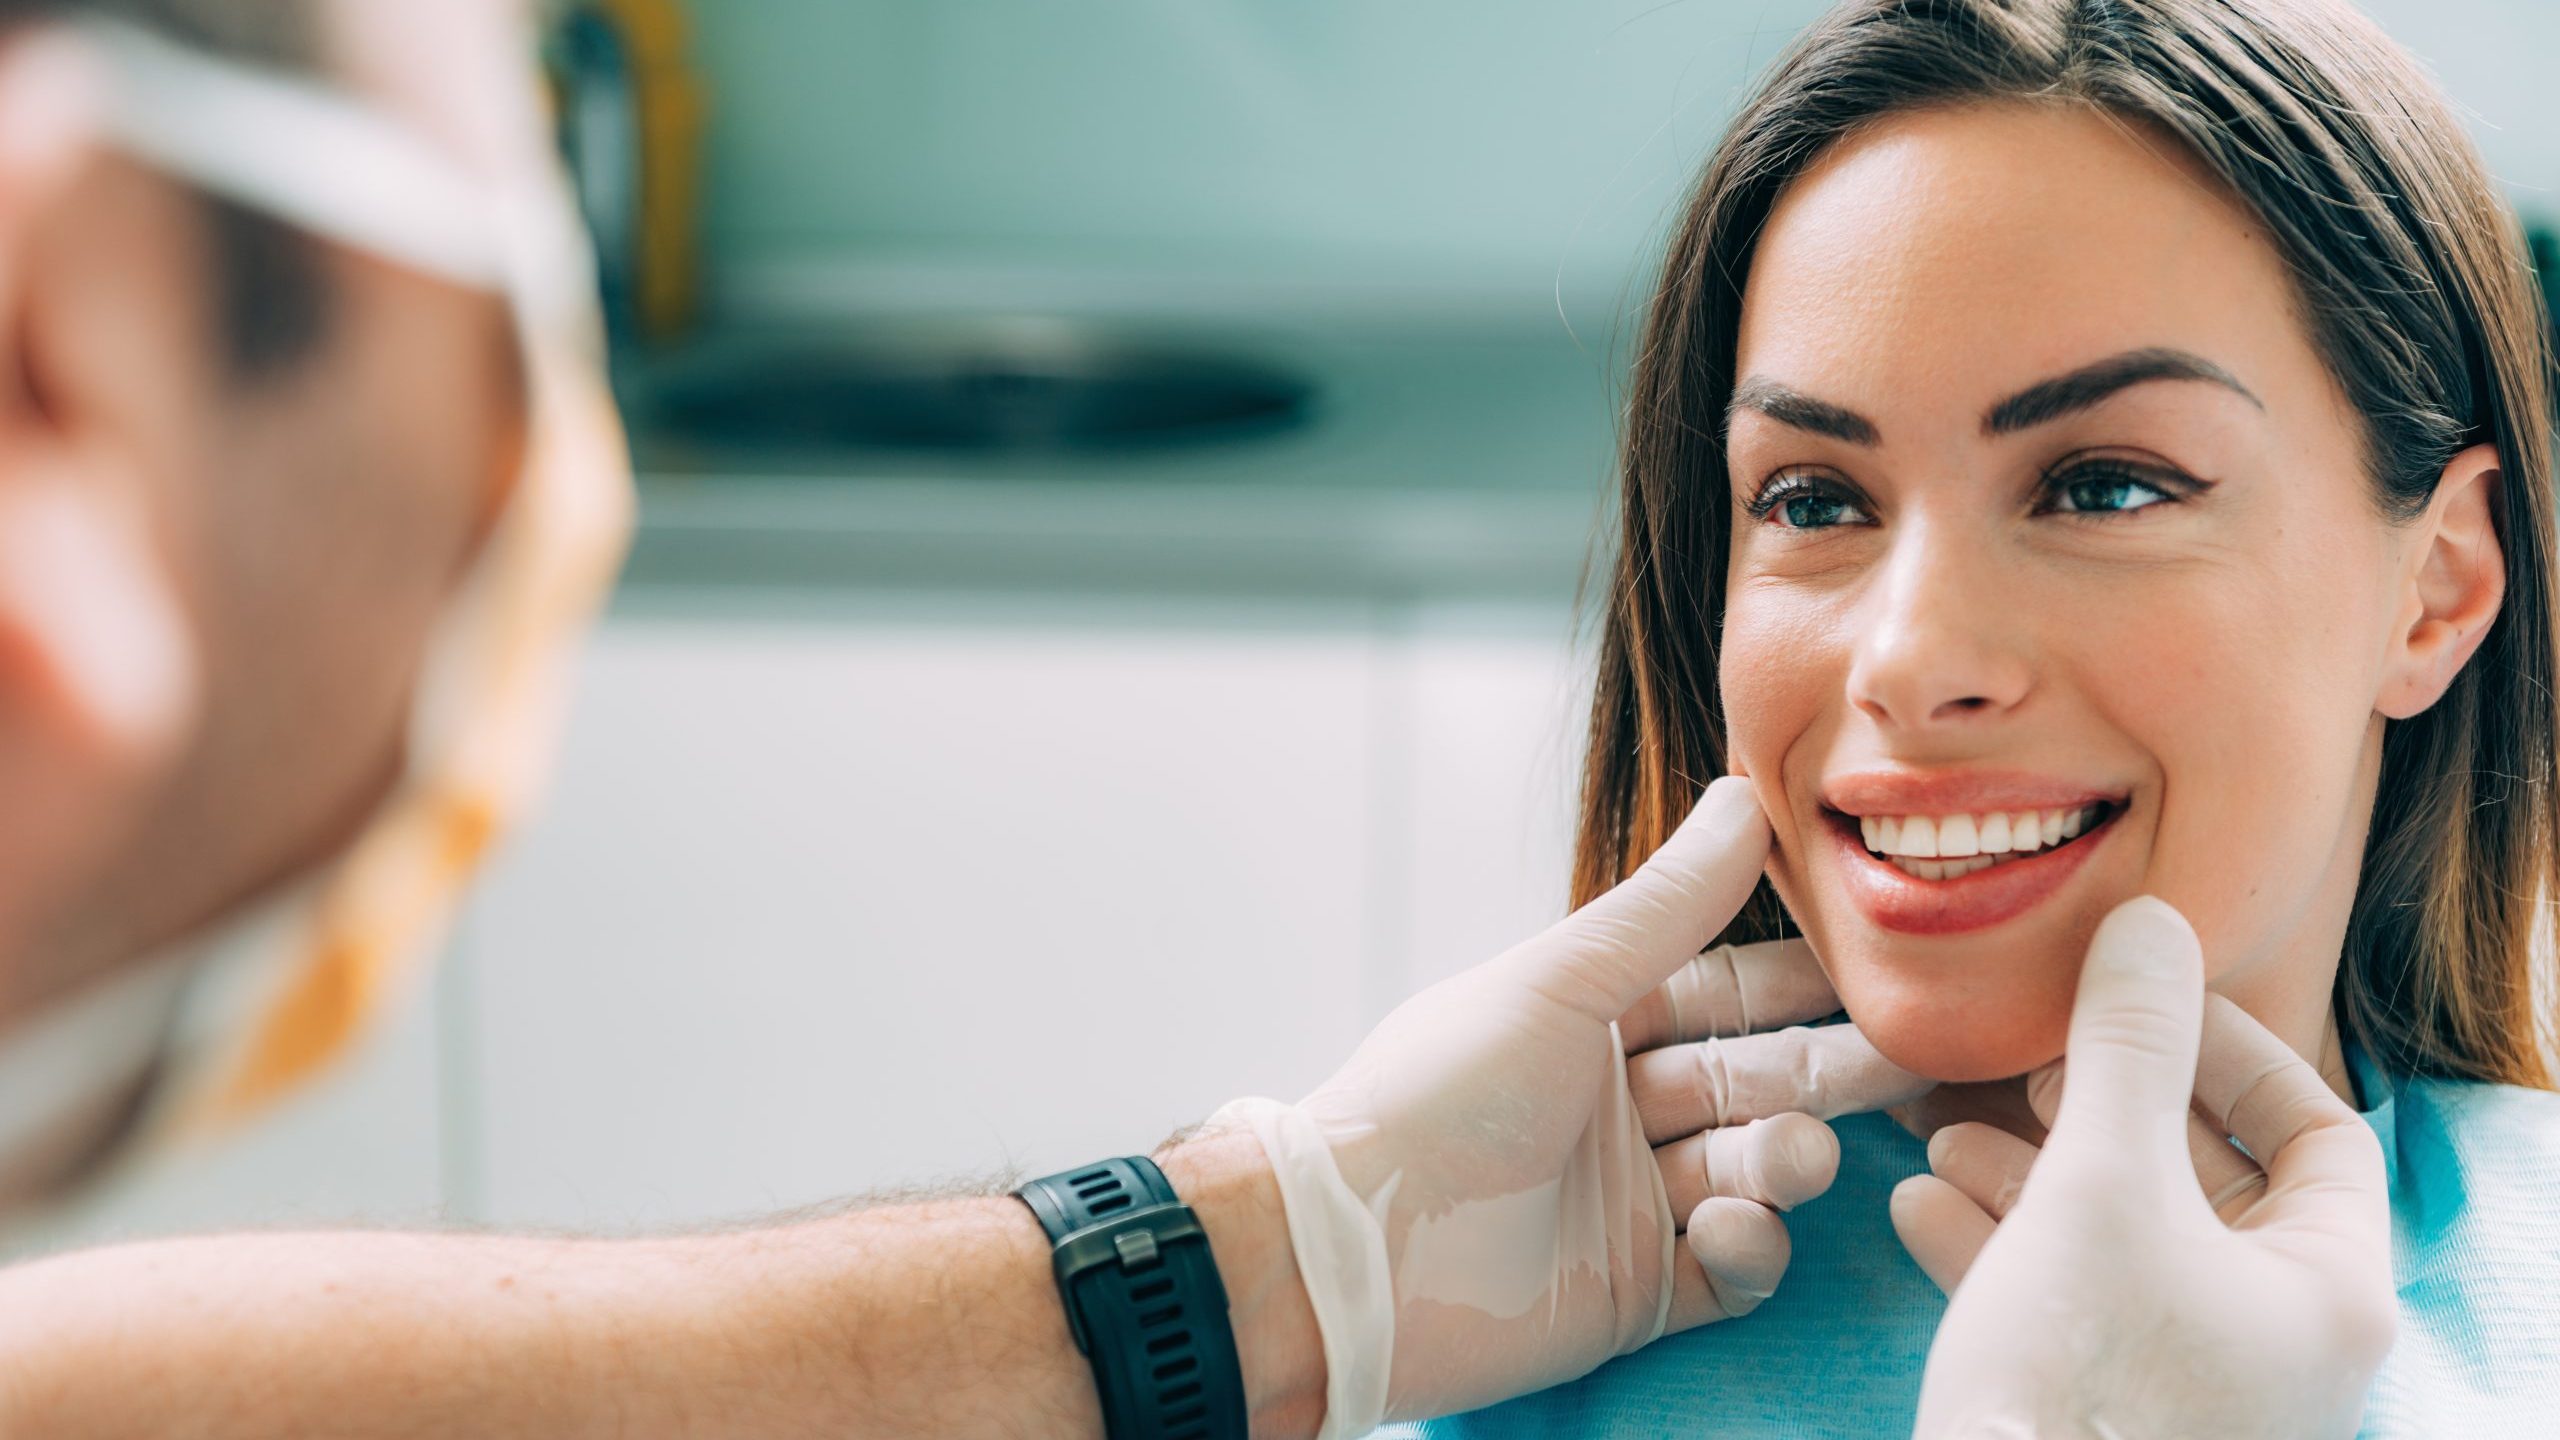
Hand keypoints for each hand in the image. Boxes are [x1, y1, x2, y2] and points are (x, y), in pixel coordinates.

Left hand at [1213, 777, 1928, 1435]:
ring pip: (1750, 1172)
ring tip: (1793, 1158)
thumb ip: (1666, 906)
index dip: (1798, 982)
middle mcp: (1612, 1109)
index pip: (1720, 993)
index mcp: (1587, 1024)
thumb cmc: (1435, 1096)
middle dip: (1827, 1073)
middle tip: (1911, 1061)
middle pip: (1751, 1082)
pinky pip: (1728, 1268)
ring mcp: (1627, 1204)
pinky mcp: (1634, 1293)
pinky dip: (1749, 1248)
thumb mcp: (1557, 983)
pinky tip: (1733, 1230)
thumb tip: (1748, 796)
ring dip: (1786, 1162)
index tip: (1881, 965)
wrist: (1355, 1252)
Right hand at [1893, 896, 2396, 1438]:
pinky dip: (2001, 1246)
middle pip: (2203, 1179)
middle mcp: (2276, 1340)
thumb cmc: (2082, 1382)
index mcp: (2325, 1289)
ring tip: (1941, 1127)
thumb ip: (2125, 1046)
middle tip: (2020, 1063)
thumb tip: (2148, 922)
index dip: (2225, 1047)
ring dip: (2029, 1171)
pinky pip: (2068, 1305)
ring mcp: (2190, 1384)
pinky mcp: (2106, 1413)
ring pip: (2120, 1240)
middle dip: (2096, 1106)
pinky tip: (1920, 1204)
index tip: (2129, 1003)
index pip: (2316, 1129)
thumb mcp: (2098, 1183)